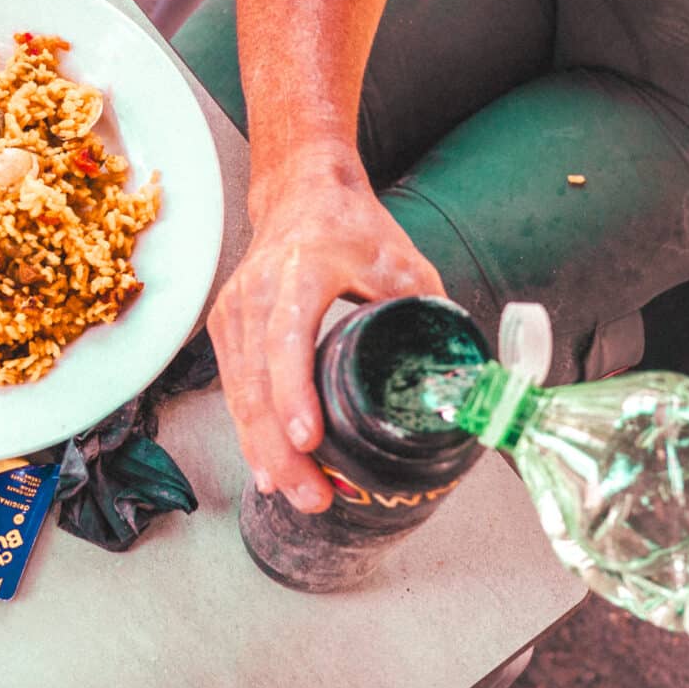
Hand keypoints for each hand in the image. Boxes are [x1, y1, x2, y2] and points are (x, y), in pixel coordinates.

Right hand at [209, 161, 444, 513]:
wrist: (301, 192)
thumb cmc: (351, 227)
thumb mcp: (402, 262)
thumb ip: (431, 315)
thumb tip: (464, 380)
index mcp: (300, 270)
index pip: (287, 338)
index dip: (295, 393)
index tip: (309, 439)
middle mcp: (256, 292)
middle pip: (257, 382)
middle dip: (282, 448)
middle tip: (314, 495)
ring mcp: (233, 311)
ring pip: (240, 394)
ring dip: (265, 451)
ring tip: (299, 494)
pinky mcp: (224, 328)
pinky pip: (233, 389)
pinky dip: (250, 432)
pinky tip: (268, 469)